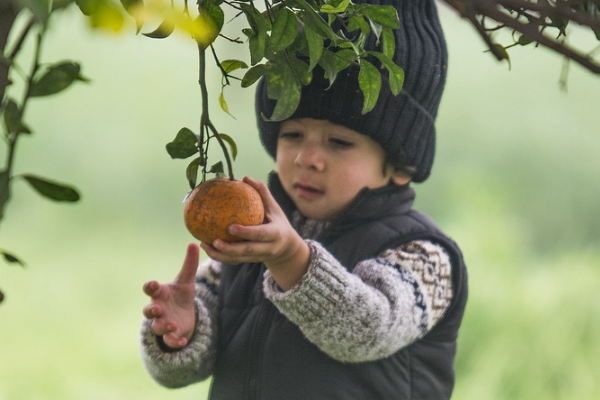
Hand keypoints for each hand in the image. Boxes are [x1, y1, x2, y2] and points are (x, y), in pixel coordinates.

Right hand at [142, 243, 198, 348]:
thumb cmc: (180, 295)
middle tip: (157, 309)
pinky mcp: (171, 335)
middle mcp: (158, 308)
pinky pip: (170, 340)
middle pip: (148, 311)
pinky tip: (183, 341)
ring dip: (163, 326)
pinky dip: (175, 341)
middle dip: (151, 310)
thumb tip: (194, 243)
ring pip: (157, 327)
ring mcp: (163, 322)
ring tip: (172, 325)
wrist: (184, 315)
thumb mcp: (187, 280)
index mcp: (160, 293)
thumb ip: (190, 264)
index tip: (153, 284)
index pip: (150, 288)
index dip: (150, 286)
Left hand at [201, 176, 310, 290]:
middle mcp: (267, 248)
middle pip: (247, 251)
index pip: (260, 234)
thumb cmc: (277, 221)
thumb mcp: (274, 207)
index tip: (230, 227)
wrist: (286, 248)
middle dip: (230, 249)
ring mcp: (258, 257)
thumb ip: (262, 193)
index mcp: (275, 234)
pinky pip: (233, 261)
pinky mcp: (250, 261)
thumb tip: (245, 177)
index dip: (246, 232)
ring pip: (238, 259)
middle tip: (214, 241)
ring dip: (220, 255)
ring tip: (204, 245)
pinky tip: (206, 247)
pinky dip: (220, 256)